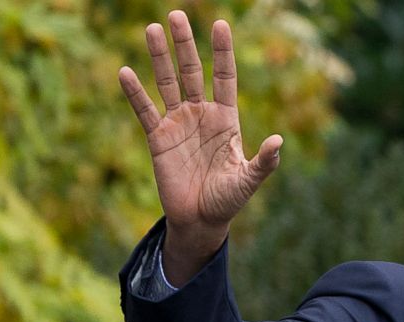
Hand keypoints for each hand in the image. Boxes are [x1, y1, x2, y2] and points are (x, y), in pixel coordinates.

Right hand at [118, 10, 281, 284]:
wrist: (200, 220)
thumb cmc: (228, 199)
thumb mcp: (249, 180)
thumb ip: (264, 162)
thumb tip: (278, 141)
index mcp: (226, 119)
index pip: (224, 77)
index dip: (222, 52)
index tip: (221, 24)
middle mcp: (201, 115)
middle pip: (193, 72)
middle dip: (185, 44)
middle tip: (177, 15)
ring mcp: (178, 124)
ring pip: (167, 83)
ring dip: (159, 58)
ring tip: (152, 29)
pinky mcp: (158, 138)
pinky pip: (145, 111)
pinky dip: (135, 93)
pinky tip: (125, 72)